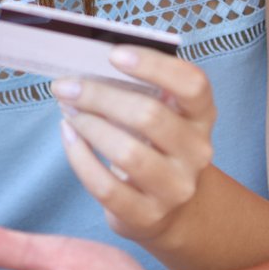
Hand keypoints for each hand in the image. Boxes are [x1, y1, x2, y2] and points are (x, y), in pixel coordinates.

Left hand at [53, 47, 216, 244]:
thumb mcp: (160, 114)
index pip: (192, 84)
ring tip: (69, 112)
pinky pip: (106, 186)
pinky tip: (69, 138)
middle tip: (67, 87)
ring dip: (89, 126)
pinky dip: (80, 158)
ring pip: (127, 152)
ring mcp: (175, 188)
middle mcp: (197, 152)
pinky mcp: (148, 215)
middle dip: (100, 96)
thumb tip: (85, 68)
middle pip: (149, 115)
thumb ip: (136, 90)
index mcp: (201, 116)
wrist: (170, 208)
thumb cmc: (154, 146)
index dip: (154, 65)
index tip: (114, 54)